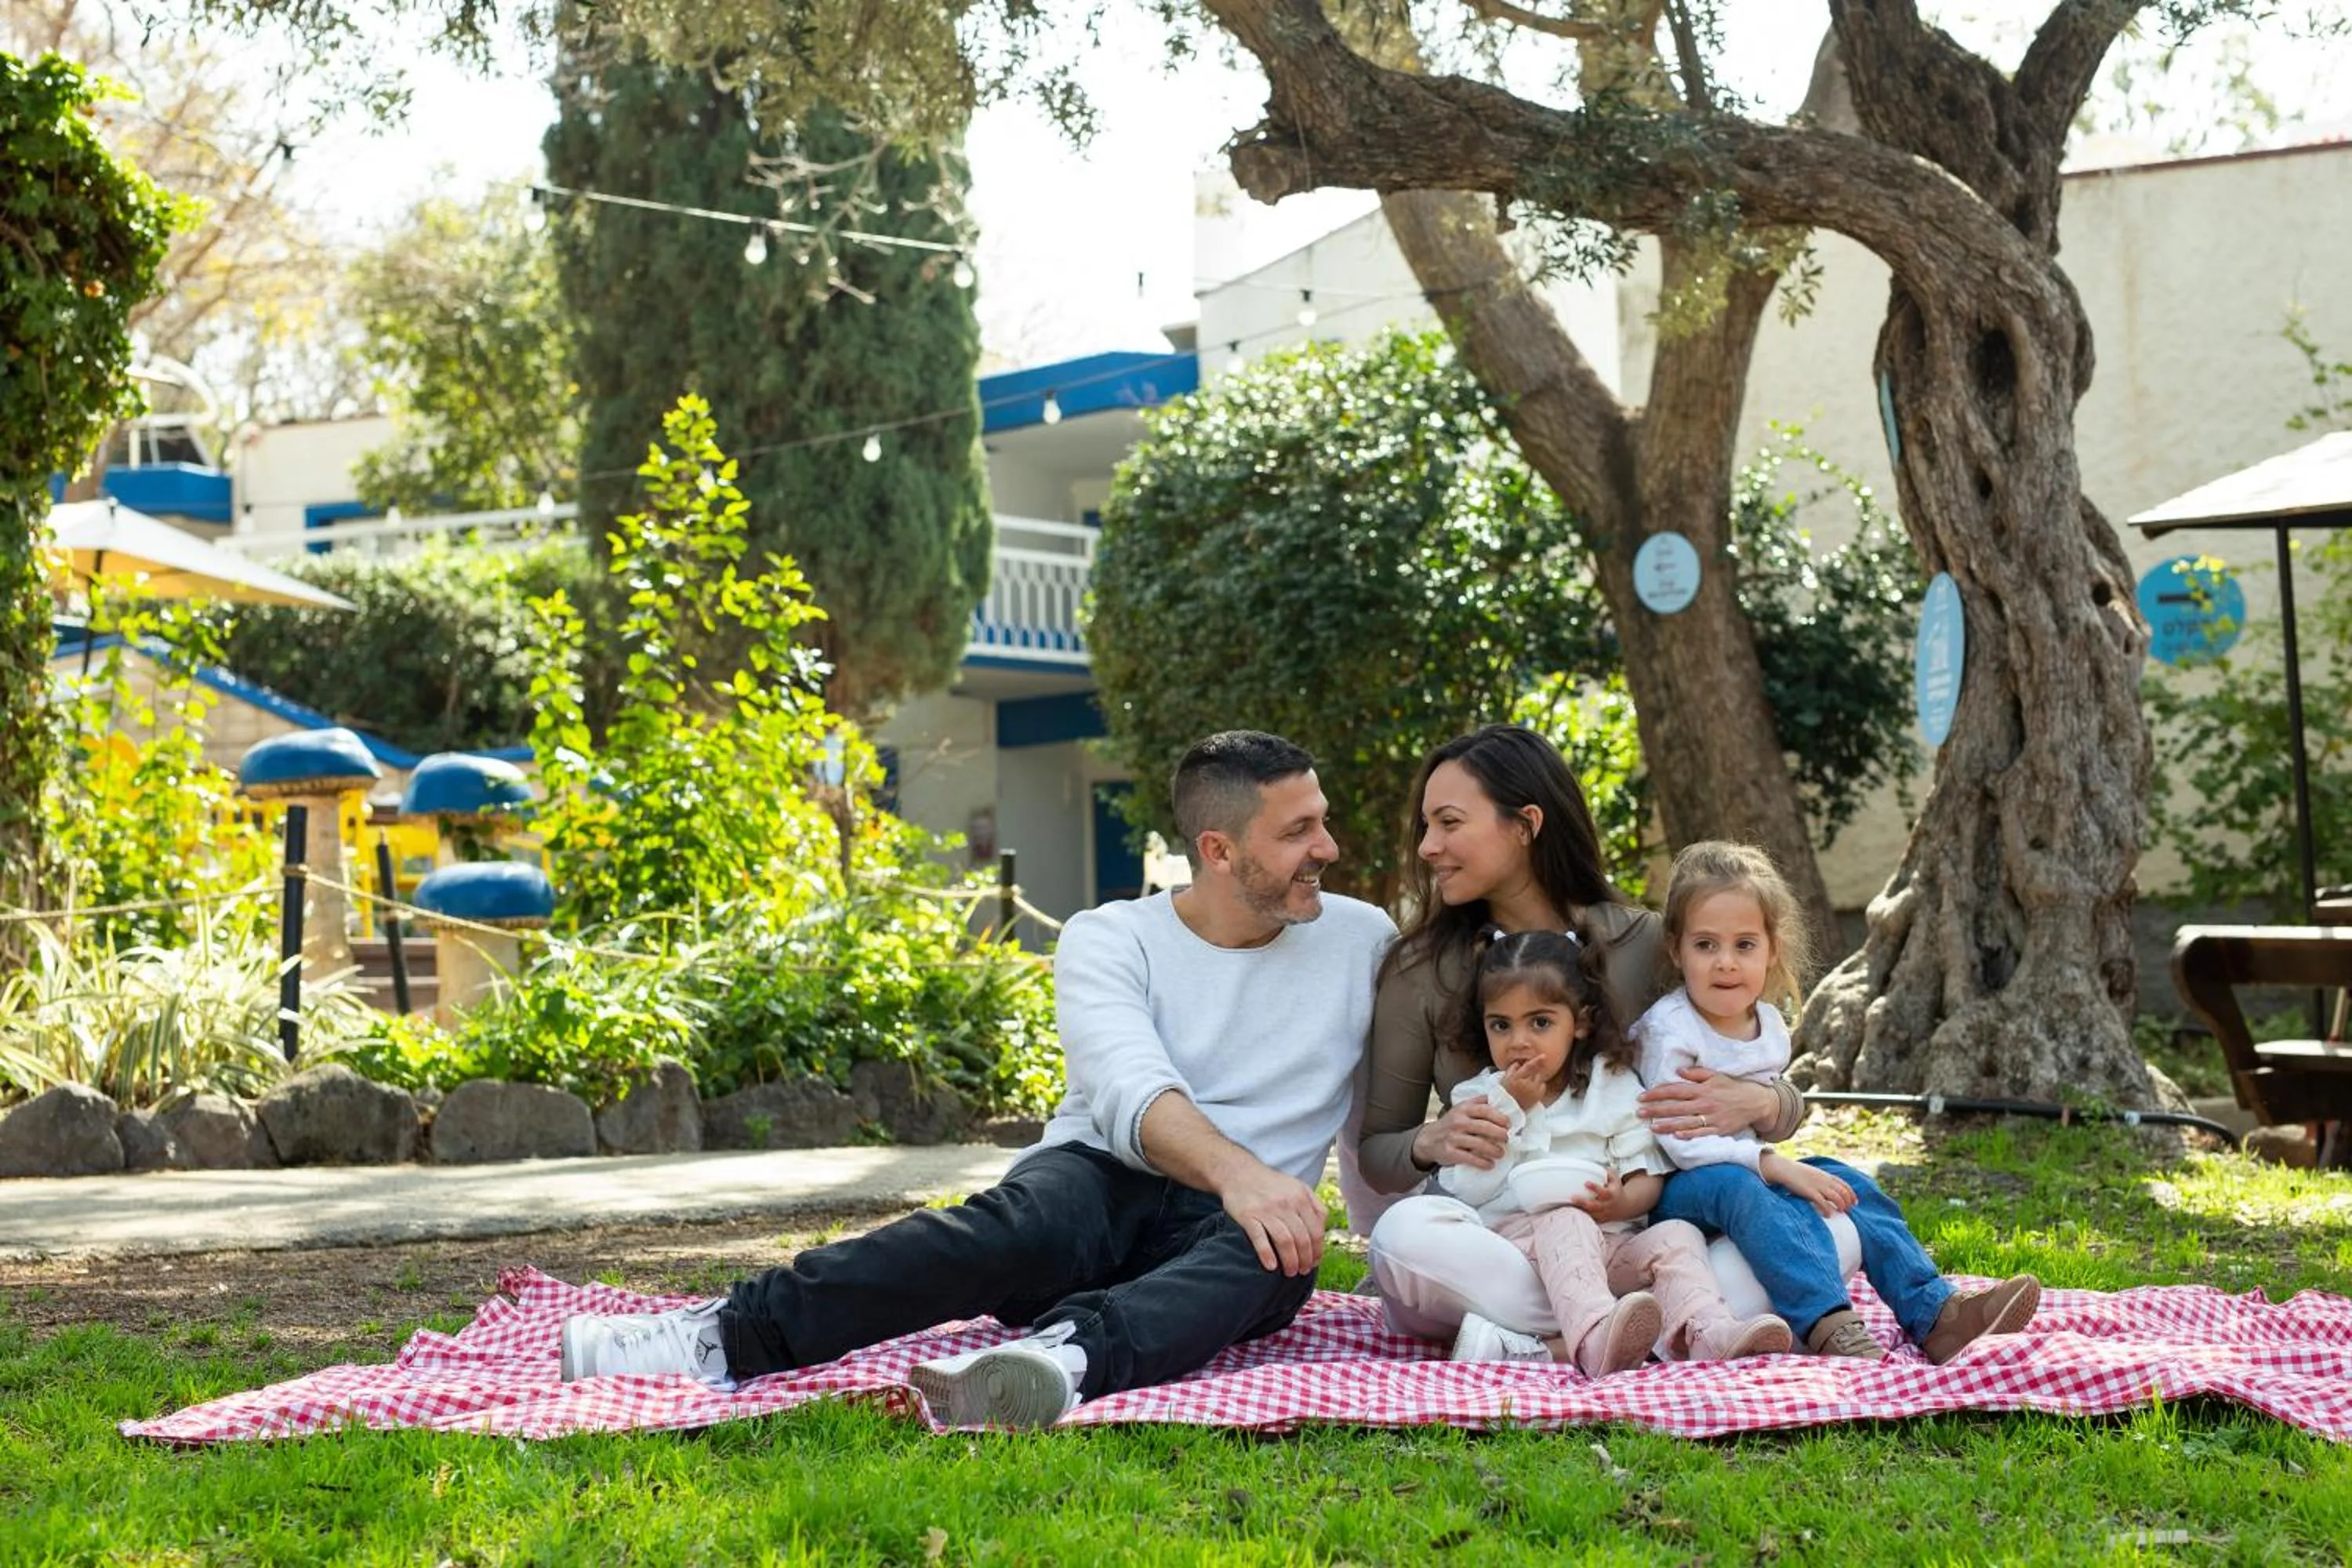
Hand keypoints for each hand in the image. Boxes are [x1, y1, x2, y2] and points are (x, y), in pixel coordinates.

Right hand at [1219, 1163, 1327, 1275]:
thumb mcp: (1297, 1186)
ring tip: (1290, 1272)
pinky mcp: (1247, 1215)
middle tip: (1302, 1271)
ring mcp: (1266, 1210)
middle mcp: (1286, 1203)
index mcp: (1300, 1197)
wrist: (1238, 1172)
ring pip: (1285, 1241)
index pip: (1316, 1230)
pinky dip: (1267, 1254)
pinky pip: (1259, 1238)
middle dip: (1305, 1260)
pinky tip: (1271, 1266)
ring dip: (1290, 1261)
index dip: (1317, 1250)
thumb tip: (1323, 1228)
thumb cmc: (1270, 1184)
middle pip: (1302, 1238)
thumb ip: (1314, 1204)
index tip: (1315, 1262)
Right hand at [1411, 1099, 1511, 1170]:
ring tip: (1501, 1153)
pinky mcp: (1450, 1152)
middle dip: (1500, 1134)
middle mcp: (1458, 1121)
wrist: (1428, 1139)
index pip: (1485, 1110)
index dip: (1499, 1117)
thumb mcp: (1461, 1108)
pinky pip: (1470, 1158)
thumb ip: (1479, 1102)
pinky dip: (1482, 1163)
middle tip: (1507, 1139)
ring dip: (1494, 1150)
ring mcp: (1453, 1137)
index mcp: (1463, 1109)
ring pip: (1479, 1144)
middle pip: (1484, 1127)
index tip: (1509, 1124)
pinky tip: (1490, 1164)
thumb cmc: (1450, 1123)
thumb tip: (1499, 1097)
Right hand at [1499, 1057, 1549, 1110]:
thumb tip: (1519, 1063)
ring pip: (1539, 1078)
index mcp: (1516, 1078)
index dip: (1536, 1060)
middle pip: (1535, 1071)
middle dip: (1532, 1071)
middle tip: (1525, 1076)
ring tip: (1527, 1083)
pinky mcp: (1538, 1096)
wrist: (1509, 1107)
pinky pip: (1543, 1085)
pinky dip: (1539, 1085)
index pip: (1528, 1067)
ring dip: (1535, 1077)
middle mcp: (1526, 1084)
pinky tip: (1532, 1088)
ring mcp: (1533, 1091)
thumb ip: (1512, 1069)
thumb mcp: (1505, 1078)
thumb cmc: (1506, 1091)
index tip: (1543, 1056)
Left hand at [1567, 1168, 1646, 1224]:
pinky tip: (1573, 1211)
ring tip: (1570, 1204)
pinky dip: (1582, 1216)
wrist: (1624, 1206)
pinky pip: (1590, 1219)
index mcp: (1611, 1195)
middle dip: (1583, 1202)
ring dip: (1580, 1210)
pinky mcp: (1600, 1220)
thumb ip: (1607, 1172)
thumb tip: (1598, 1166)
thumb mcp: (1615, 1179)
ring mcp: (1603, 1214)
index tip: (1586, 1182)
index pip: (1604, 1192)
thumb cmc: (1616, 1190)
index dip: (1595, 1188)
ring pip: (1591, 1214)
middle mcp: (1607, 1205)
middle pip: (1595, 1206)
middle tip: (1573, 1197)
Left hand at [1638, 1066, 1772, 1141]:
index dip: (1657, 1093)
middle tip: (1639, 1113)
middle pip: (1676, 1107)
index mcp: (1702, 1089)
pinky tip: (1676, 1136)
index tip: (1642, 1096)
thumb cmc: (1732, 1087)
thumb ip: (1696, 1073)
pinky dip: (1689, 1135)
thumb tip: (1678, 1071)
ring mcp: (1712, 1118)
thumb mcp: (1715, 1075)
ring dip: (1667, 1125)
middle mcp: (1705, 1103)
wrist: (1756, 1101)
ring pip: (1685, 1122)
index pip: (1674, 1090)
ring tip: (1651, 1127)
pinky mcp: (1719, 1130)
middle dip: (1655, 1110)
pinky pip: (1702, 1133)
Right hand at [1761, 1152, 1853, 1215]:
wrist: (1784, 1169)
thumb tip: (1830, 1189)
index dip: (1852, 1194)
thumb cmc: (1798, 1172)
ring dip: (1841, 1205)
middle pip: (1843, 1192)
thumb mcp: (1814, 1174)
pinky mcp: (1809, 1192)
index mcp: (1826, 1175)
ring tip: (1840, 1211)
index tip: (1855, 1202)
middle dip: (1848, 1202)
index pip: (1844, 1185)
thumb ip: (1823, 1180)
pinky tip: (1828, 1215)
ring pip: (1836, 1197)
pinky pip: (1822, 1202)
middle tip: (1848, 1210)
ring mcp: (1817, 1186)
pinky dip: (1827, 1209)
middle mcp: (1824, 1180)